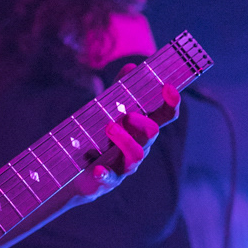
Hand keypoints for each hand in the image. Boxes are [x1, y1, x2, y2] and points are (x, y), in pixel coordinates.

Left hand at [72, 82, 179, 199]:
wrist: (76, 172)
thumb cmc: (98, 139)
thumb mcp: (107, 112)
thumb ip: (119, 90)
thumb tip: (131, 66)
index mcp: (142, 129)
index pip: (165, 116)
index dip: (171, 103)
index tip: (168, 87)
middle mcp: (139, 147)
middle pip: (152, 134)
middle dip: (143, 123)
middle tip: (128, 115)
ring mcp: (124, 166)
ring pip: (136, 155)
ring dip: (125, 140)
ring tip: (109, 128)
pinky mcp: (107, 180)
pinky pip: (109, 179)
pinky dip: (104, 173)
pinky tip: (96, 169)